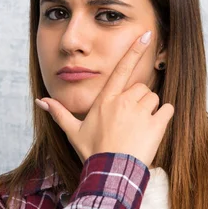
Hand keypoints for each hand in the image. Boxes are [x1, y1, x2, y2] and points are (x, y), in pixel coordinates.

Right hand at [35, 30, 173, 167]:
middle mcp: (124, 101)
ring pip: (153, 98)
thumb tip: (40, 101)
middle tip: (130, 121)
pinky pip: (167, 110)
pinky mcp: (156, 124)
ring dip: (150, 109)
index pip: (121, 69)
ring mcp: (140, 112)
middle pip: (140, 88)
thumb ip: (59, 113)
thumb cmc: (92, 152)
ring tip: (139, 128)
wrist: (110, 173)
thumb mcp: (73, 132)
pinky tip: (153, 130)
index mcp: (105, 100)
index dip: (134, 50)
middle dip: (138, 100)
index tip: (146, 35)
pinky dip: (164, 117)